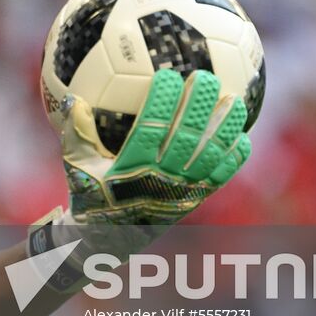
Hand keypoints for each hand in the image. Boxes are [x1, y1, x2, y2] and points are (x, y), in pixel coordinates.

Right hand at [54, 68, 251, 226]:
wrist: (108, 239)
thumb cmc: (91, 193)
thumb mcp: (77, 165)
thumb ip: (76, 132)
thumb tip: (72, 98)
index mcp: (131, 167)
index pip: (150, 128)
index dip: (162, 101)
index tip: (168, 76)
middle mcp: (160, 179)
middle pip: (186, 136)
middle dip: (198, 105)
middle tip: (206, 78)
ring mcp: (181, 191)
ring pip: (209, 155)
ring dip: (225, 127)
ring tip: (235, 101)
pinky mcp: (195, 201)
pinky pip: (220, 177)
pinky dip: (234, 157)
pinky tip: (243, 135)